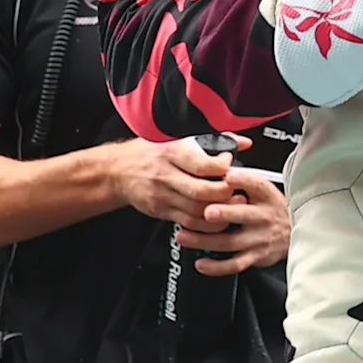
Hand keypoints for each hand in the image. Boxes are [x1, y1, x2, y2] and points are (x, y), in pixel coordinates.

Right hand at [115, 136, 241, 230]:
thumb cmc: (151, 152)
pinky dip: (206, 224)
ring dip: (219, 211)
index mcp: (171, 152)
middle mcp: (166, 175)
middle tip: (238, 190)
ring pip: (196, 211)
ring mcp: (162, 196)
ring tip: (233, 205)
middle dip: (225, 193)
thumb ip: (214, 140)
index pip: (201, 164)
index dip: (222, 167)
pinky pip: (188, 222)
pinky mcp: (161, 211)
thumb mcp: (178, 138)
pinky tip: (217, 218)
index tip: (230, 164)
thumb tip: (243, 143)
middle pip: (201, 191)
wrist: (119, 170)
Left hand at [174, 166, 290, 274]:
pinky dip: (216, 267)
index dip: (242, 180)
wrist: (294, 231)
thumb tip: (216, 169)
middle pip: (243, 215)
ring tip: (184, 236)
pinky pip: (235, 264)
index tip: (228, 177)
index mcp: (265, 195)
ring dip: (205, 240)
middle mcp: (263, 216)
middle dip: (224, 213)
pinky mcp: (256, 256)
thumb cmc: (271, 208)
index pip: (255, 184)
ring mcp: (259, 238)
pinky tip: (201, 263)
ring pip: (231, 241)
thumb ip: (242, 180)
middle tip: (206, 212)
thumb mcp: (263, 190)